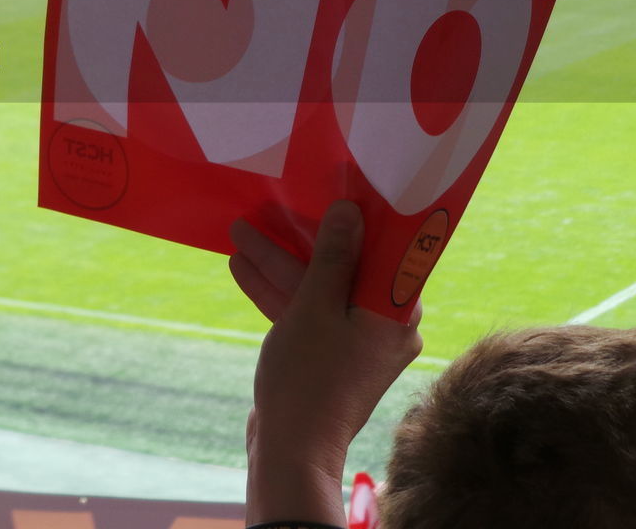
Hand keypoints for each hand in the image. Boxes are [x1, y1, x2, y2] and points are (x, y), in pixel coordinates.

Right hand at [230, 201, 422, 525]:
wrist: (290, 447)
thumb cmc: (308, 377)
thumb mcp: (315, 307)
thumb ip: (333, 257)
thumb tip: (351, 211)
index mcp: (396, 314)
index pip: (384, 252)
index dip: (357, 219)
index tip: (335, 187)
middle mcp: (384, 327)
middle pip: (343, 269)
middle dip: (298, 242)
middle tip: (265, 211)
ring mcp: (355, 343)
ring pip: (319, 290)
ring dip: (280, 265)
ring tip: (239, 235)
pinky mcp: (329, 356)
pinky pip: (309, 313)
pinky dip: (281, 294)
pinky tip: (244, 270)